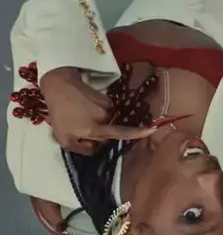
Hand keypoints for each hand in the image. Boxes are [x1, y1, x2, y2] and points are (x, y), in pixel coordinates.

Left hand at [39, 67, 154, 154]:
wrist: (58, 85)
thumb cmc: (60, 113)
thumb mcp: (65, 139)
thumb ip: (82, 150)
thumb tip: (96, 149)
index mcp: (98, 129)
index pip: (122, 133)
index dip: (137, 133)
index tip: (152, 129)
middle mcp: (107, 117)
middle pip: (112, 131)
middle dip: (101, 134)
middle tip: (82, 130)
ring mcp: (107, 106)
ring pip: (108, 121)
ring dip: (97, 122)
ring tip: (80, 118)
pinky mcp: (104, 98)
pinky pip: (105, 111)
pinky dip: (96, 113)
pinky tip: (82, 109)